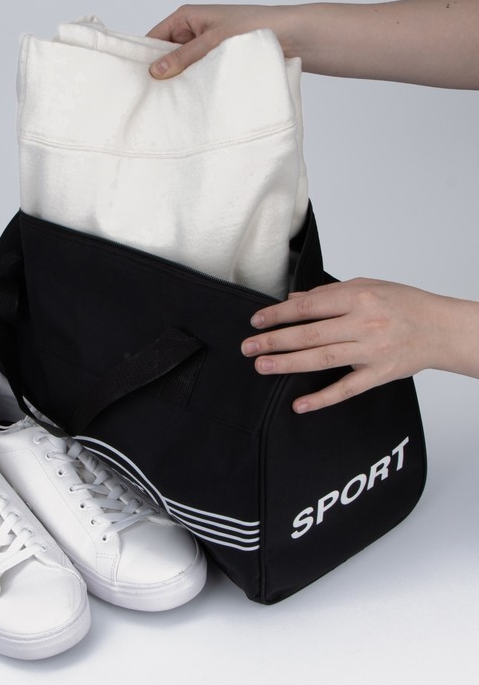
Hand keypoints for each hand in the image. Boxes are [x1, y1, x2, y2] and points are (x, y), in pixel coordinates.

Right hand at [147, 0, 478, 87]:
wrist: (295, 39)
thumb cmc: (259, 29)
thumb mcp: (214, 42)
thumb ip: (184, 57)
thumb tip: (156, 72)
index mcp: (187, 18)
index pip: (153, 37)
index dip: (142, 58)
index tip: (131, 80)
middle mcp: (194, 33)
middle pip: (165, 57)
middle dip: (158, 76)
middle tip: (146, 100)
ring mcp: (206, 53)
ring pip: (183, 72)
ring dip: (178, 87)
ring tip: (165, 108)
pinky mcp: (220, 69)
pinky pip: (199, 81)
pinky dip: (194, 92)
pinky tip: (189, 108)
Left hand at [241, 278, 478, 412]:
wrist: (442, 328)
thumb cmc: (404, 304)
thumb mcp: (368, 286)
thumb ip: (329, 294)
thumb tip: (294, 301)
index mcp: (358, 298)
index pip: (308, 307)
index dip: (278, 314)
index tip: (256, 321)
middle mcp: (363, 324)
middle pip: (309, 335)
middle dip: (274, 341)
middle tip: (248, 347)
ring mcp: (371, 351)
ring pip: (322, 360)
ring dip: (288, 364)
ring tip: (261, 366)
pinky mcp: (379, 374)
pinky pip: (347, 389)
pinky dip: (322, 398)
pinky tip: (299, 404)